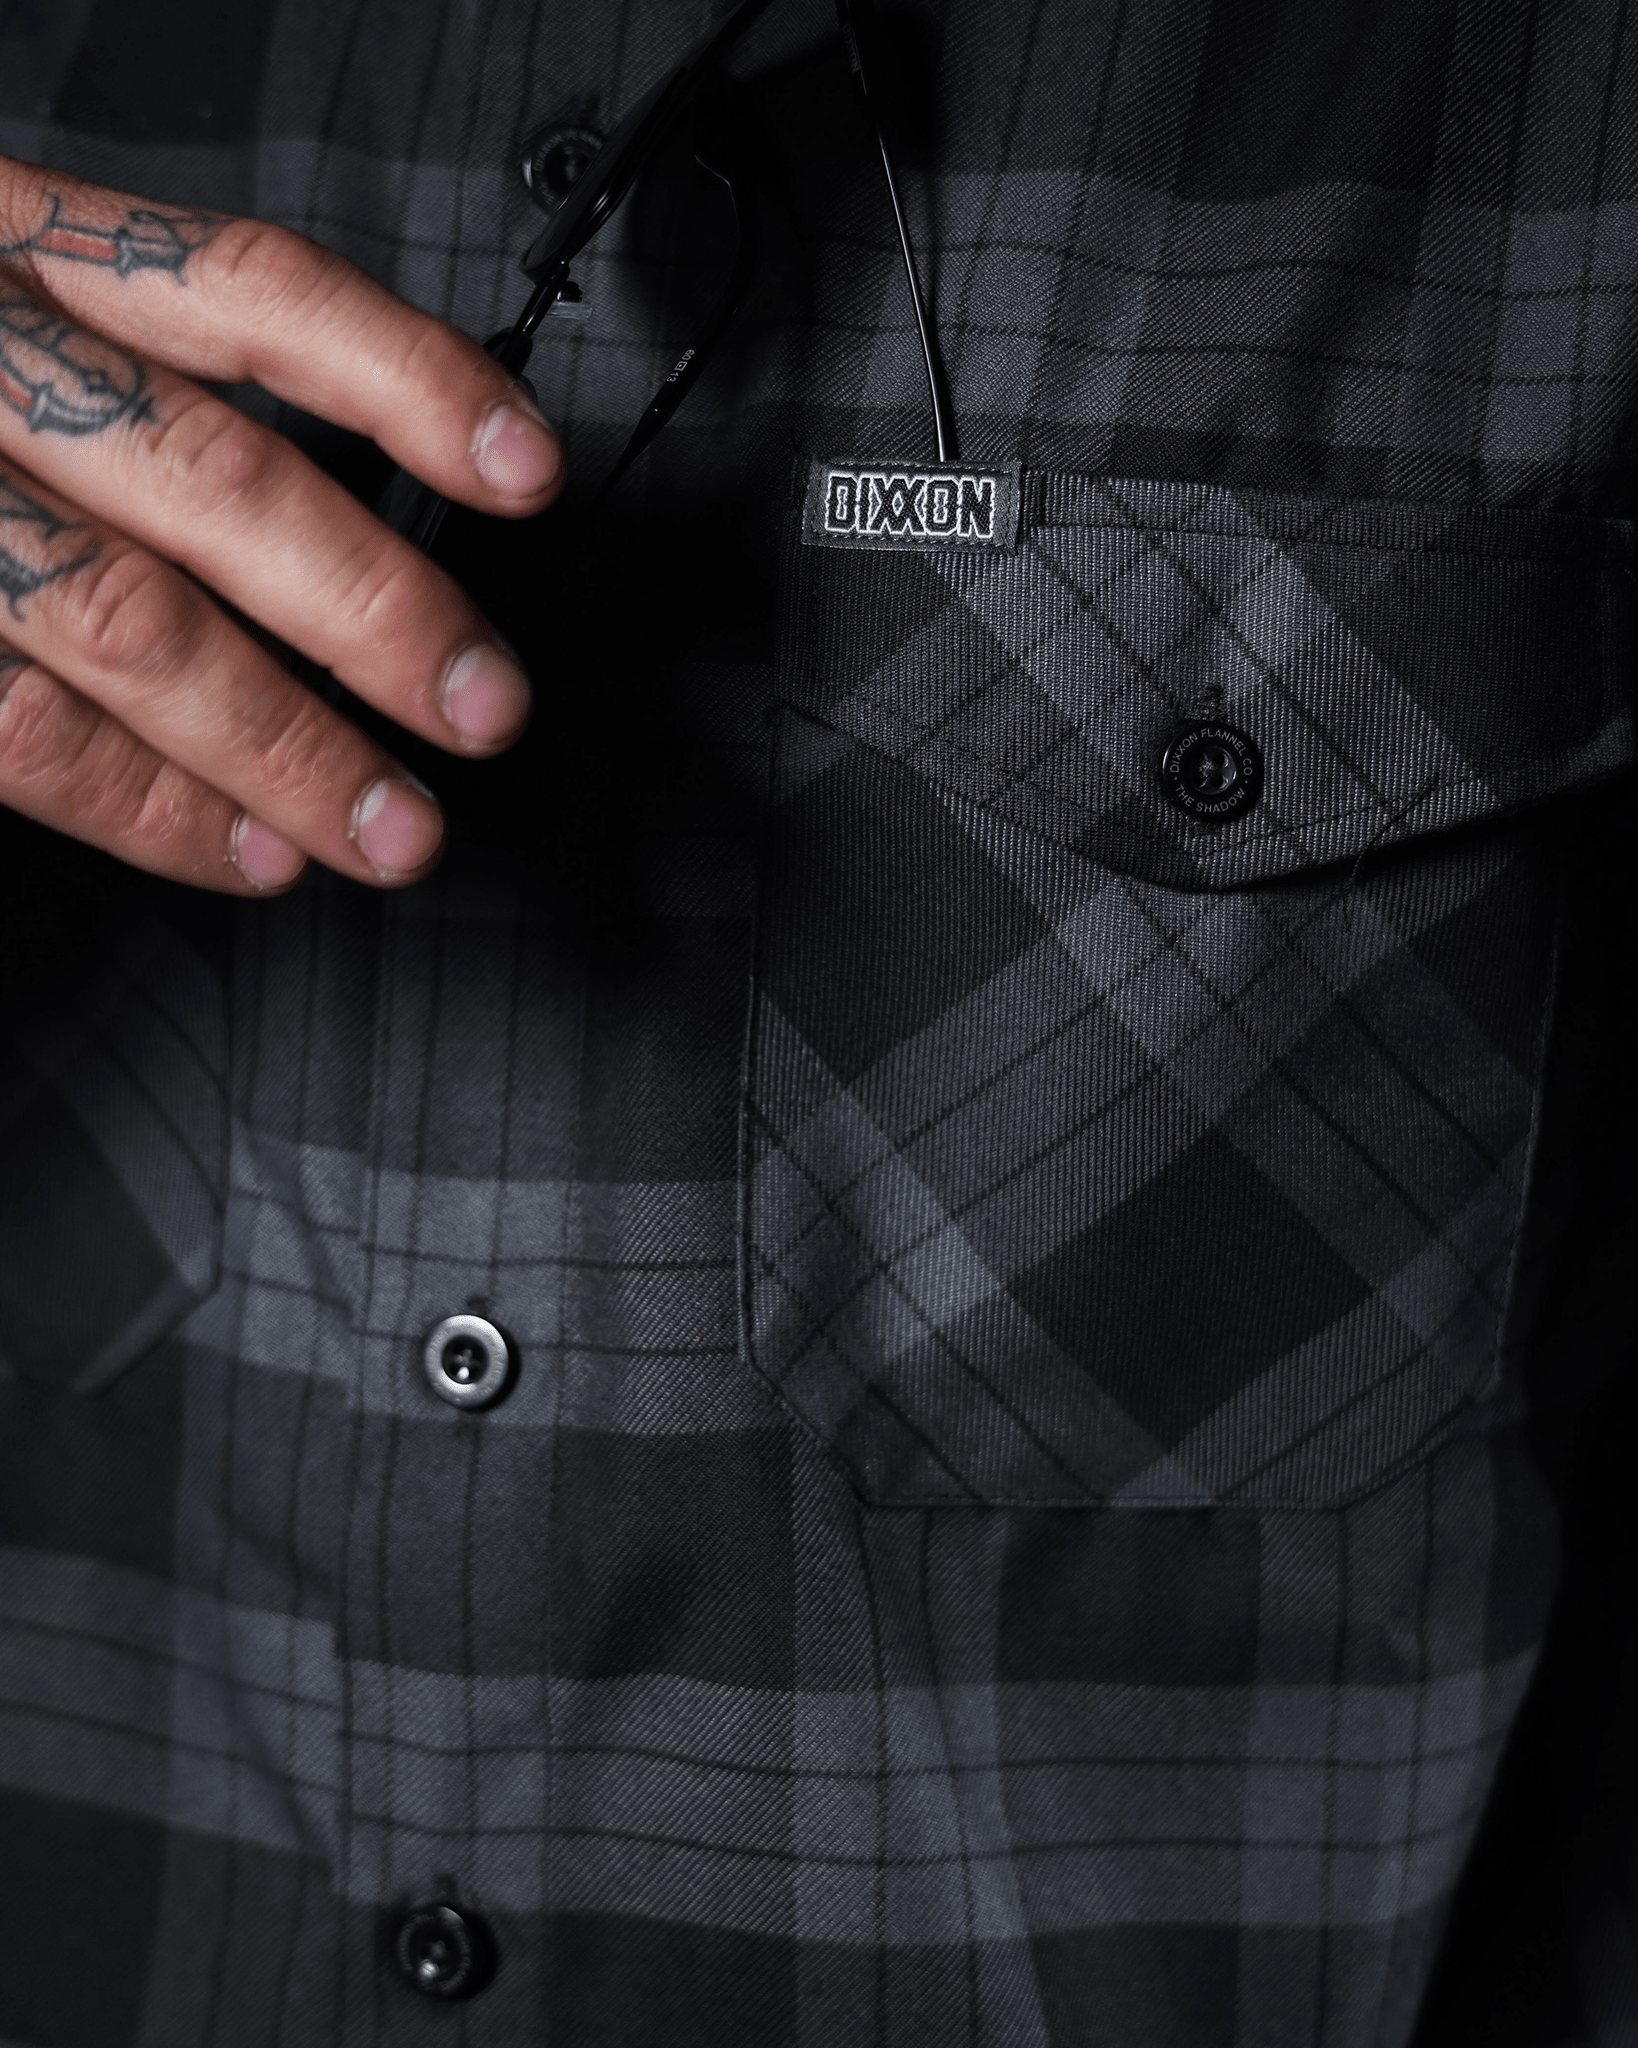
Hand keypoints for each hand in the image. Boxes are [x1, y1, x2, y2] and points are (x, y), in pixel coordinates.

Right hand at [0, 157, 564, 892]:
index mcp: (24, 251)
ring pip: (125, 621)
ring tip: (390, 826)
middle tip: (481, 702)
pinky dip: (149, 808)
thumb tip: (366, 485)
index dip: (405, 381)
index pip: (249, 292)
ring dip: (285, 746)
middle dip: (372, 610)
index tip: (523, 467)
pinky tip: (248, 849)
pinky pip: (21, 727)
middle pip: (212, 479)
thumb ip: (145, 361)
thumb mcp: (8, 288)